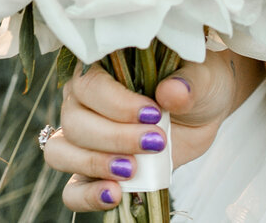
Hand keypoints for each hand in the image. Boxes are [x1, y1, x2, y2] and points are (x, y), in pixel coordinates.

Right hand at [46, 53, 255, 212]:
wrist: (203, 112)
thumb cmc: (196, 84)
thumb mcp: (202, 78)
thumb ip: (188, 84)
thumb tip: (172, 92)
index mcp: (103, 68)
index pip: (90, 85)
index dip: (117, 104)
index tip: (153, 114)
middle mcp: (83, 101)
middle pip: (75, 122)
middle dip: (115, 137)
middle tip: (155, 142)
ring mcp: (83, 138)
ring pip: (62, 152)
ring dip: (95, 164)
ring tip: (132, 170)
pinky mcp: (91, 171)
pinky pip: (72, 189)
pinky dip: (86, 197)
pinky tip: (113, 195)